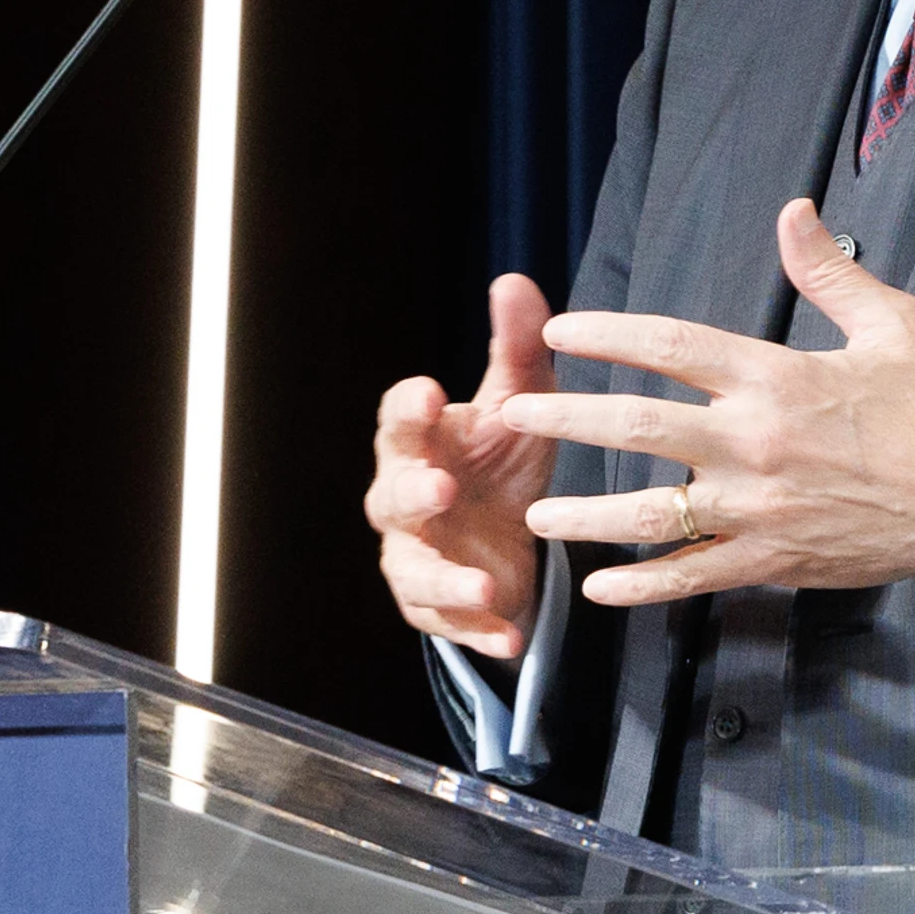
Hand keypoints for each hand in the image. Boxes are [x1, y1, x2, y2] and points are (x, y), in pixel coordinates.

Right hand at [365, 274, 563, 657]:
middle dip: (412, 493)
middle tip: (440, 487)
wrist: (511, 540)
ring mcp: (416, 557)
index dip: (409, 410)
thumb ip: (516, 350)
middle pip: (391, 497)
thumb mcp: (522, 407)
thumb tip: (514, 280)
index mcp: (421, 444)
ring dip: (444, 577)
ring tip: (481, 581)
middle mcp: (406, 500)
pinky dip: (479, 629)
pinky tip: (511, 634)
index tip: (431, 394)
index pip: (399, 422)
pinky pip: (449, 624)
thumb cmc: (502, 461)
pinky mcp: (438, 608)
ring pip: (412, 569)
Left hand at [507, 200, 914, 608]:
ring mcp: (759, 509)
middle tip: (515, 415)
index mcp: (776, 378)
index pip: (671, 348)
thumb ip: (829, 272)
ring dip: (586, 515)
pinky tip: (599, 587)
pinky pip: (692, 576)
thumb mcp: (893, 323)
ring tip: (537, 514)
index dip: (607, 336)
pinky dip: (642, 585)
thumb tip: (794, 211)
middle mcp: (755, 443)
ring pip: (651, 513)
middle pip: (638, 428)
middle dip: (567, 418)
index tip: (561, 332)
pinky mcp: (772, 560)